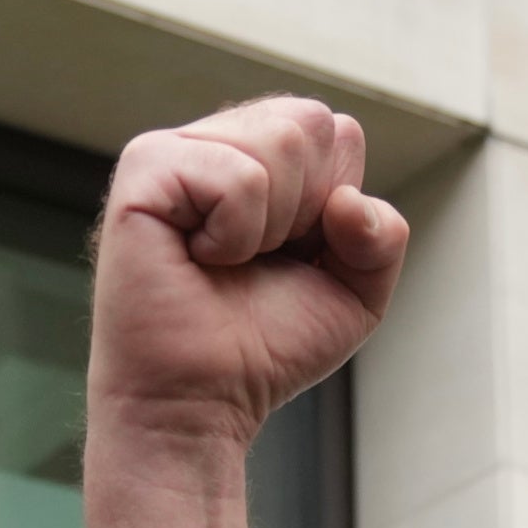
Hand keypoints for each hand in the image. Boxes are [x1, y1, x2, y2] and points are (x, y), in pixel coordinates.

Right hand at [82, 100, 406, 527]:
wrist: (200, 403)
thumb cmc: (263, 349)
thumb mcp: (355, 294)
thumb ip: (383, 237)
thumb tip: (348, 202)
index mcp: (258, 154)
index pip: (336, 131)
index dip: (332, 205)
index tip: (290, 257)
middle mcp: (215, 141)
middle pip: (312, 123)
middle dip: (307, 210)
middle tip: (256, 261)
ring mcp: (174, 151)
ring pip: (281, 141)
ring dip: (271, 227)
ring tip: (224, 262)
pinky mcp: (144, 172)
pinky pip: (236, 176)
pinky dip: (235, 234)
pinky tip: (198, 259)